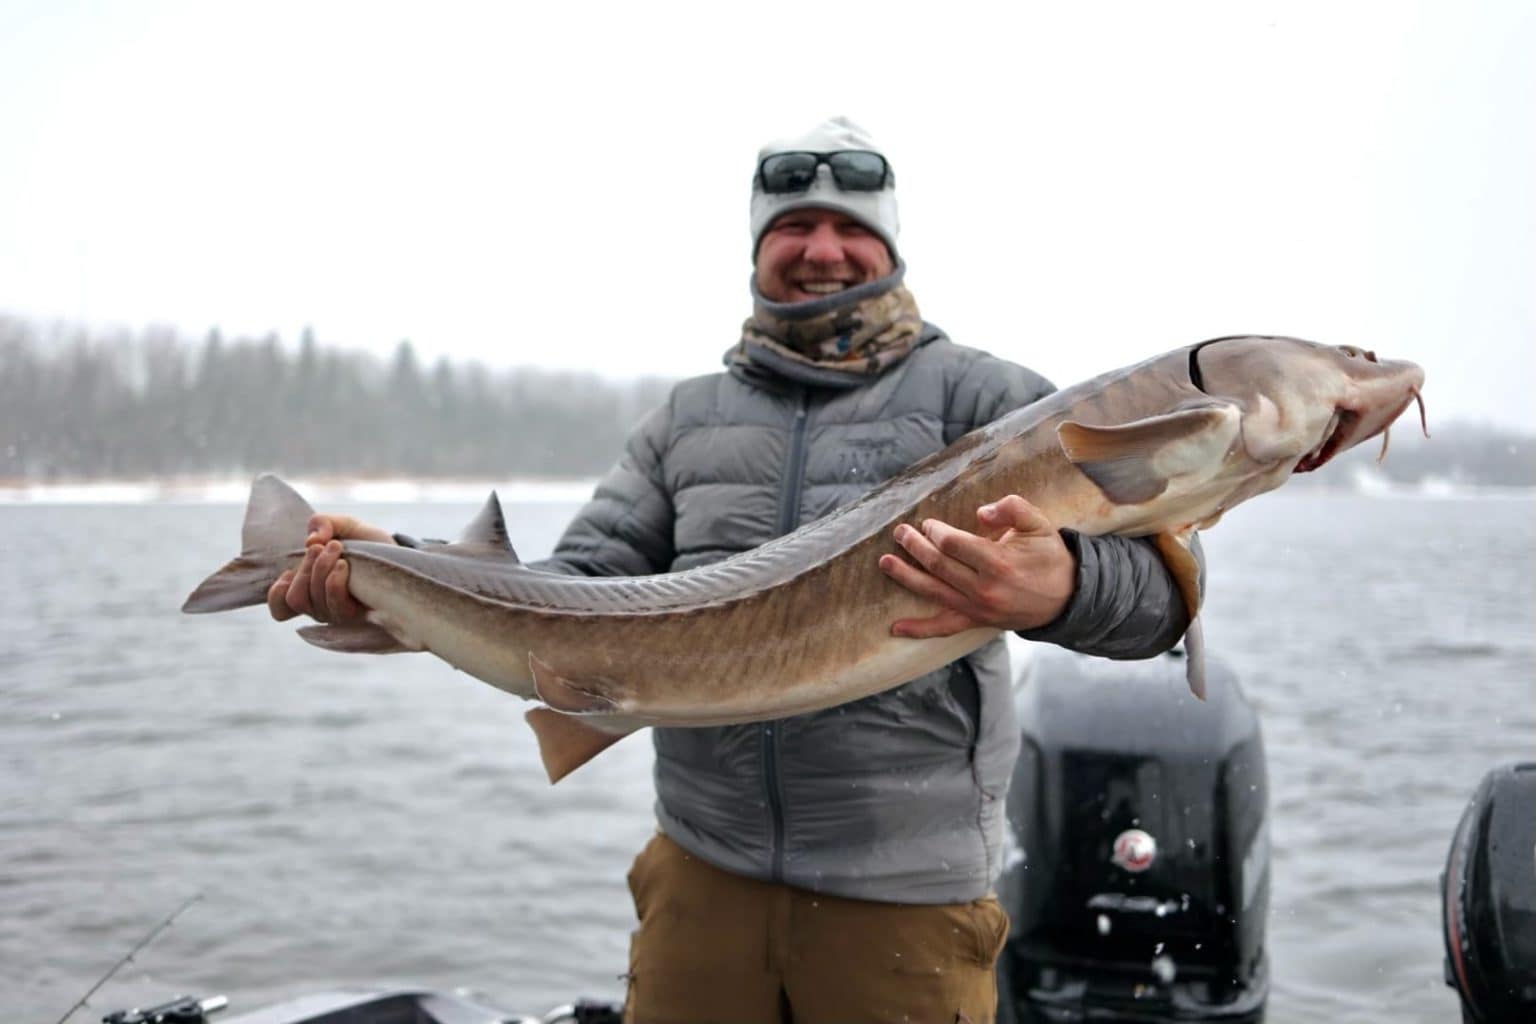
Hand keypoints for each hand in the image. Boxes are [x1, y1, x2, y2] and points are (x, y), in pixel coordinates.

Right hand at [266, 514, 394, 624]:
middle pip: (296, 599)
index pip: (281, 609)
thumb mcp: (344, 525)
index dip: (277, 594)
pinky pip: (335, 605)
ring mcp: (339, 614)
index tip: (289, 572)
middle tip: (322, 546)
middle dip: (305, 567)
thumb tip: (311, 540)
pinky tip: (344, 565)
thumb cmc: (368, 543)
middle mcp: (322, 607)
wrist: (400, 554)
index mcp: (311, 591)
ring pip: (312, 600)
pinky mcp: (357, 616)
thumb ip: (323, 523)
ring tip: (337, 547)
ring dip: (321, 568)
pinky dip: (334, 580)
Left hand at [878, 495, 1075, 637]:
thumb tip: (981, 512)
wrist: (1067, 597)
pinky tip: (895, 628)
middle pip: (937, 565)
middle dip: (914, 546)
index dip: (935, 531)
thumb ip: (1012, 508)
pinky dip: (918, 629)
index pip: (952, 544)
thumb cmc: (1049, 557)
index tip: (930, 523)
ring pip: (932, 591)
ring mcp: (977, 609)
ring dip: (905, 576)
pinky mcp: (976, 622)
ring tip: (884, 562)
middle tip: (900, 532)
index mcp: (998, 562)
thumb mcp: (1039, 524)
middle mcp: (983, 588)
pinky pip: (943, 628)